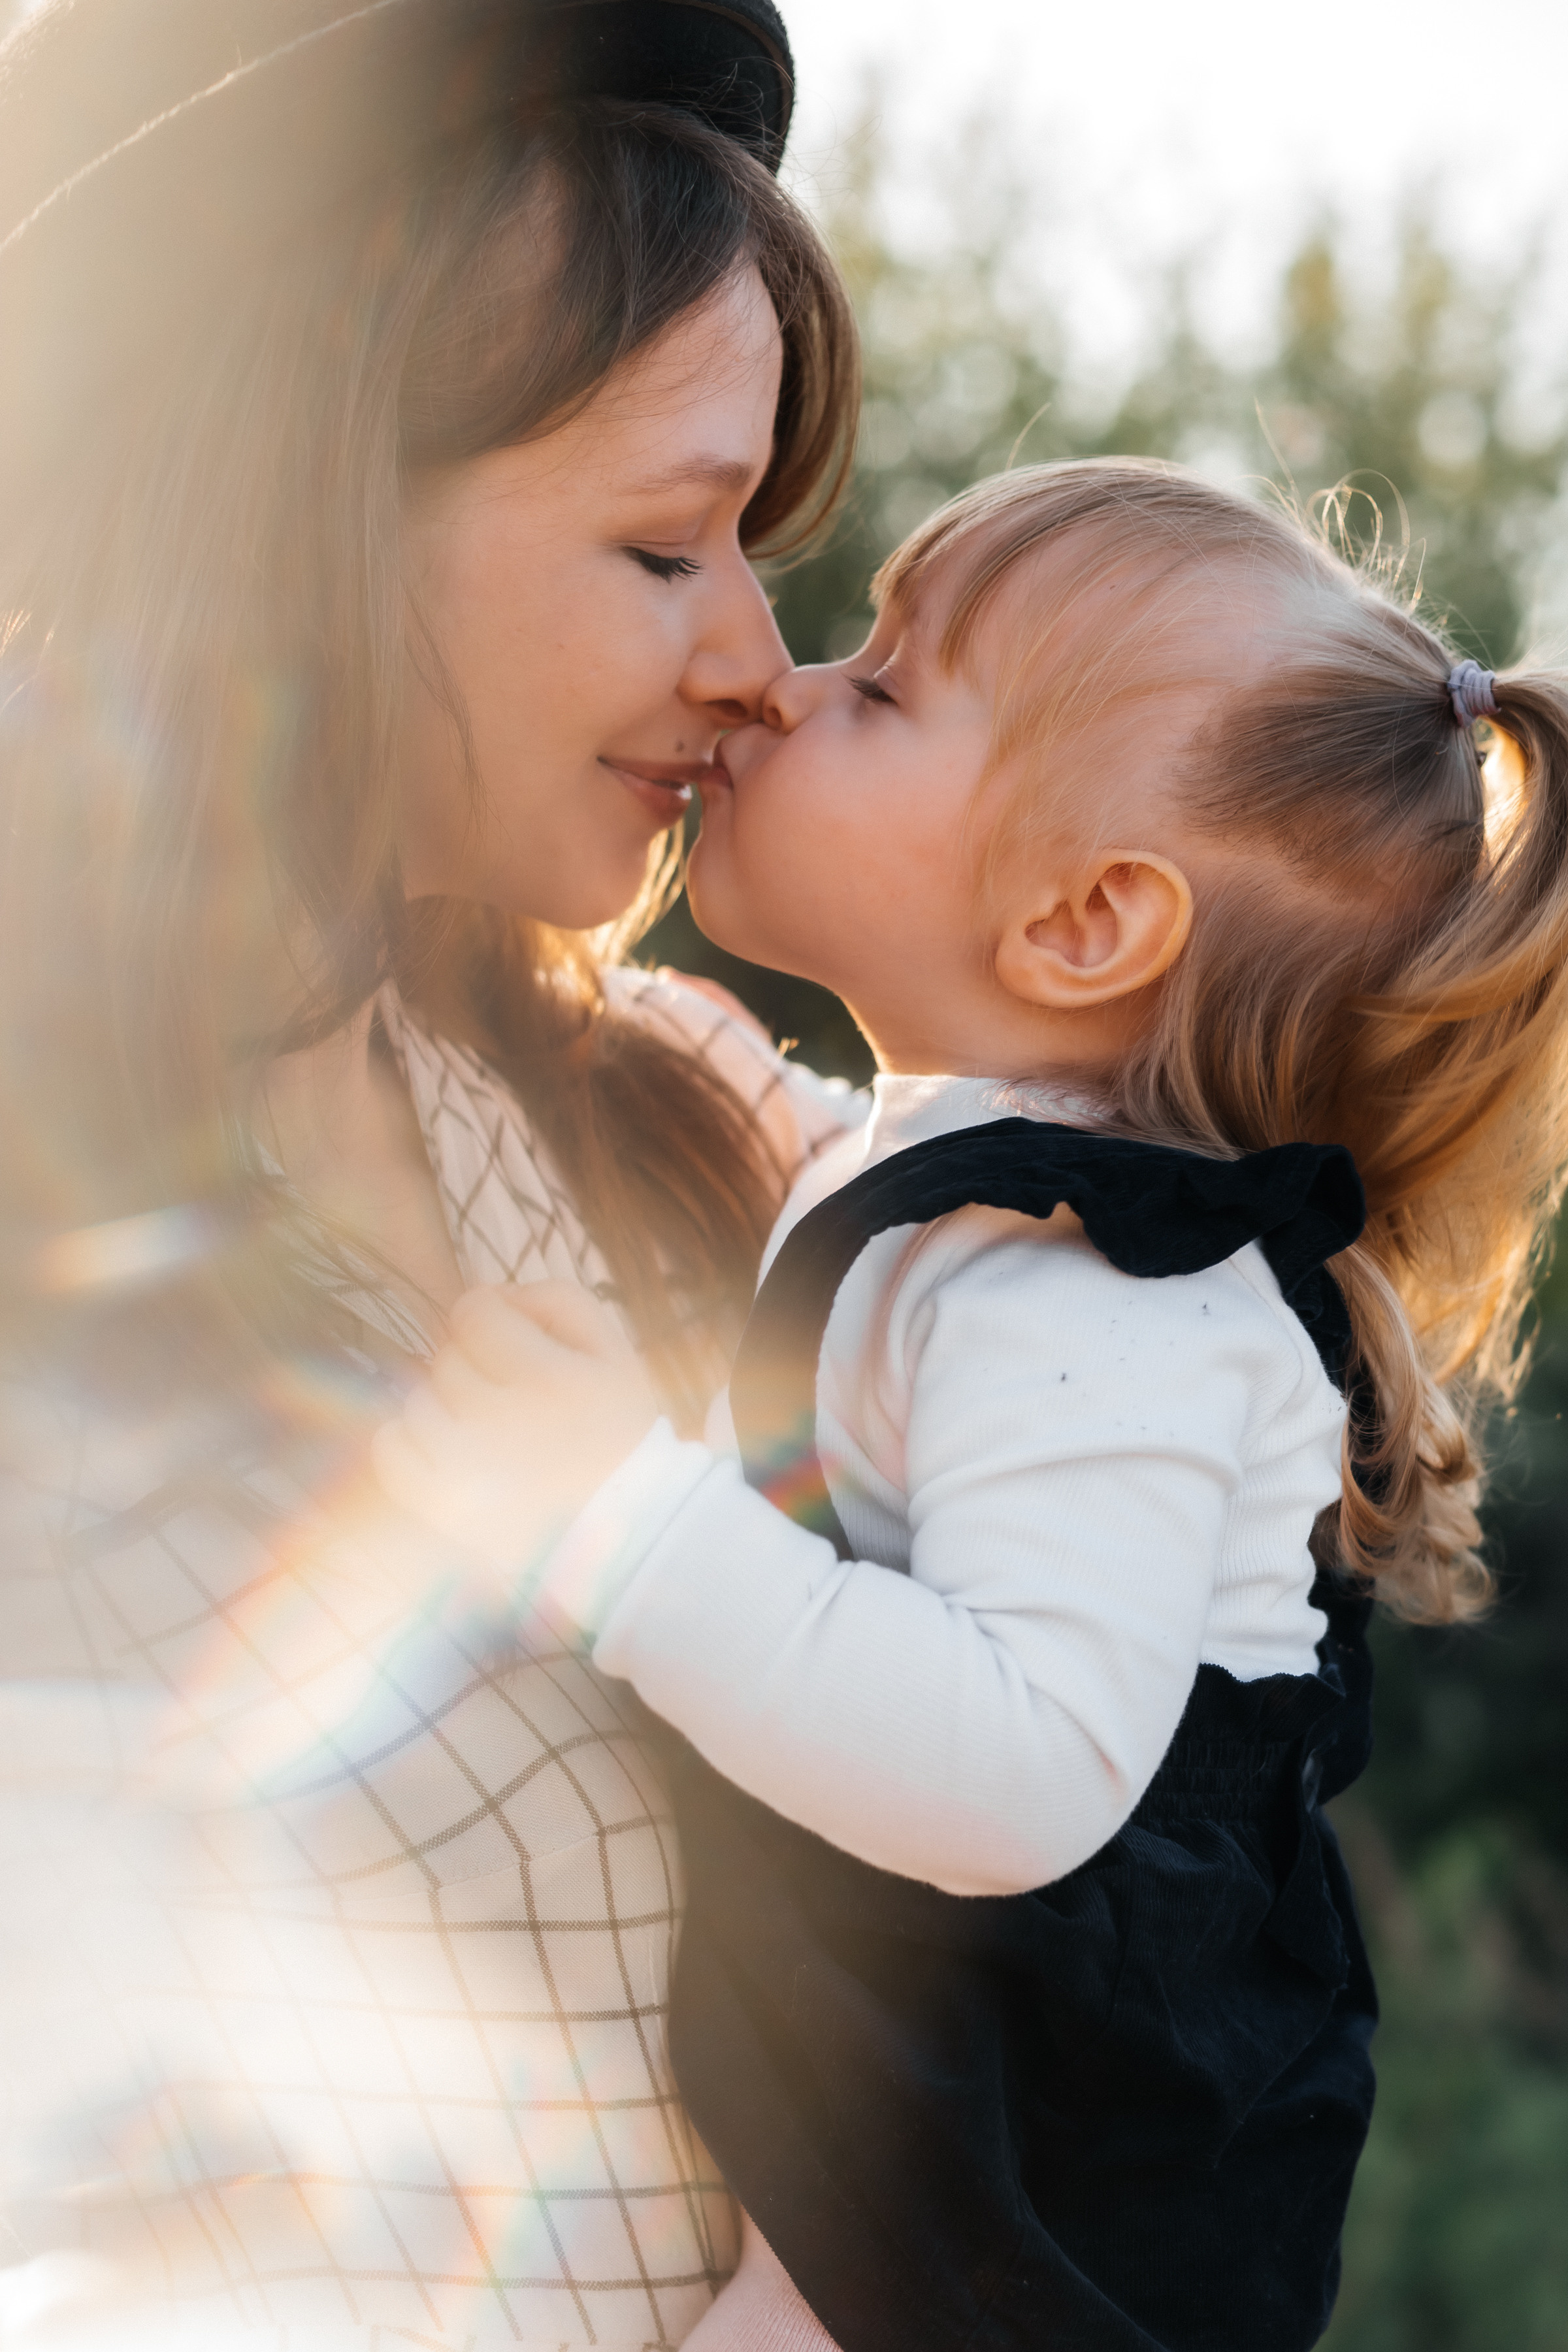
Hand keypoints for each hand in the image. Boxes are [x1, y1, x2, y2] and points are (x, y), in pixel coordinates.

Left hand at [371, 1282, 659, 1581]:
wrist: (623, 1537)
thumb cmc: (619, 1436)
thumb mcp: (614, 1352)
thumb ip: (555, 1300)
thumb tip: (493, 1293)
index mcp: (546, 1379)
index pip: (474, 1310)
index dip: (490, 1315)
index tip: (511, 1339)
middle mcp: (496, 1420)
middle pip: (448, 1356)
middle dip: (476, 1366)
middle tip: (513, 1397)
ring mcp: (459, 1467)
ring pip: (419, 1397)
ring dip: (446, 1404)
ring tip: (486, 1430)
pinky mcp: (437, 1505)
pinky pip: (389, 1445)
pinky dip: (408, 1439)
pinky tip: (445, 1449)